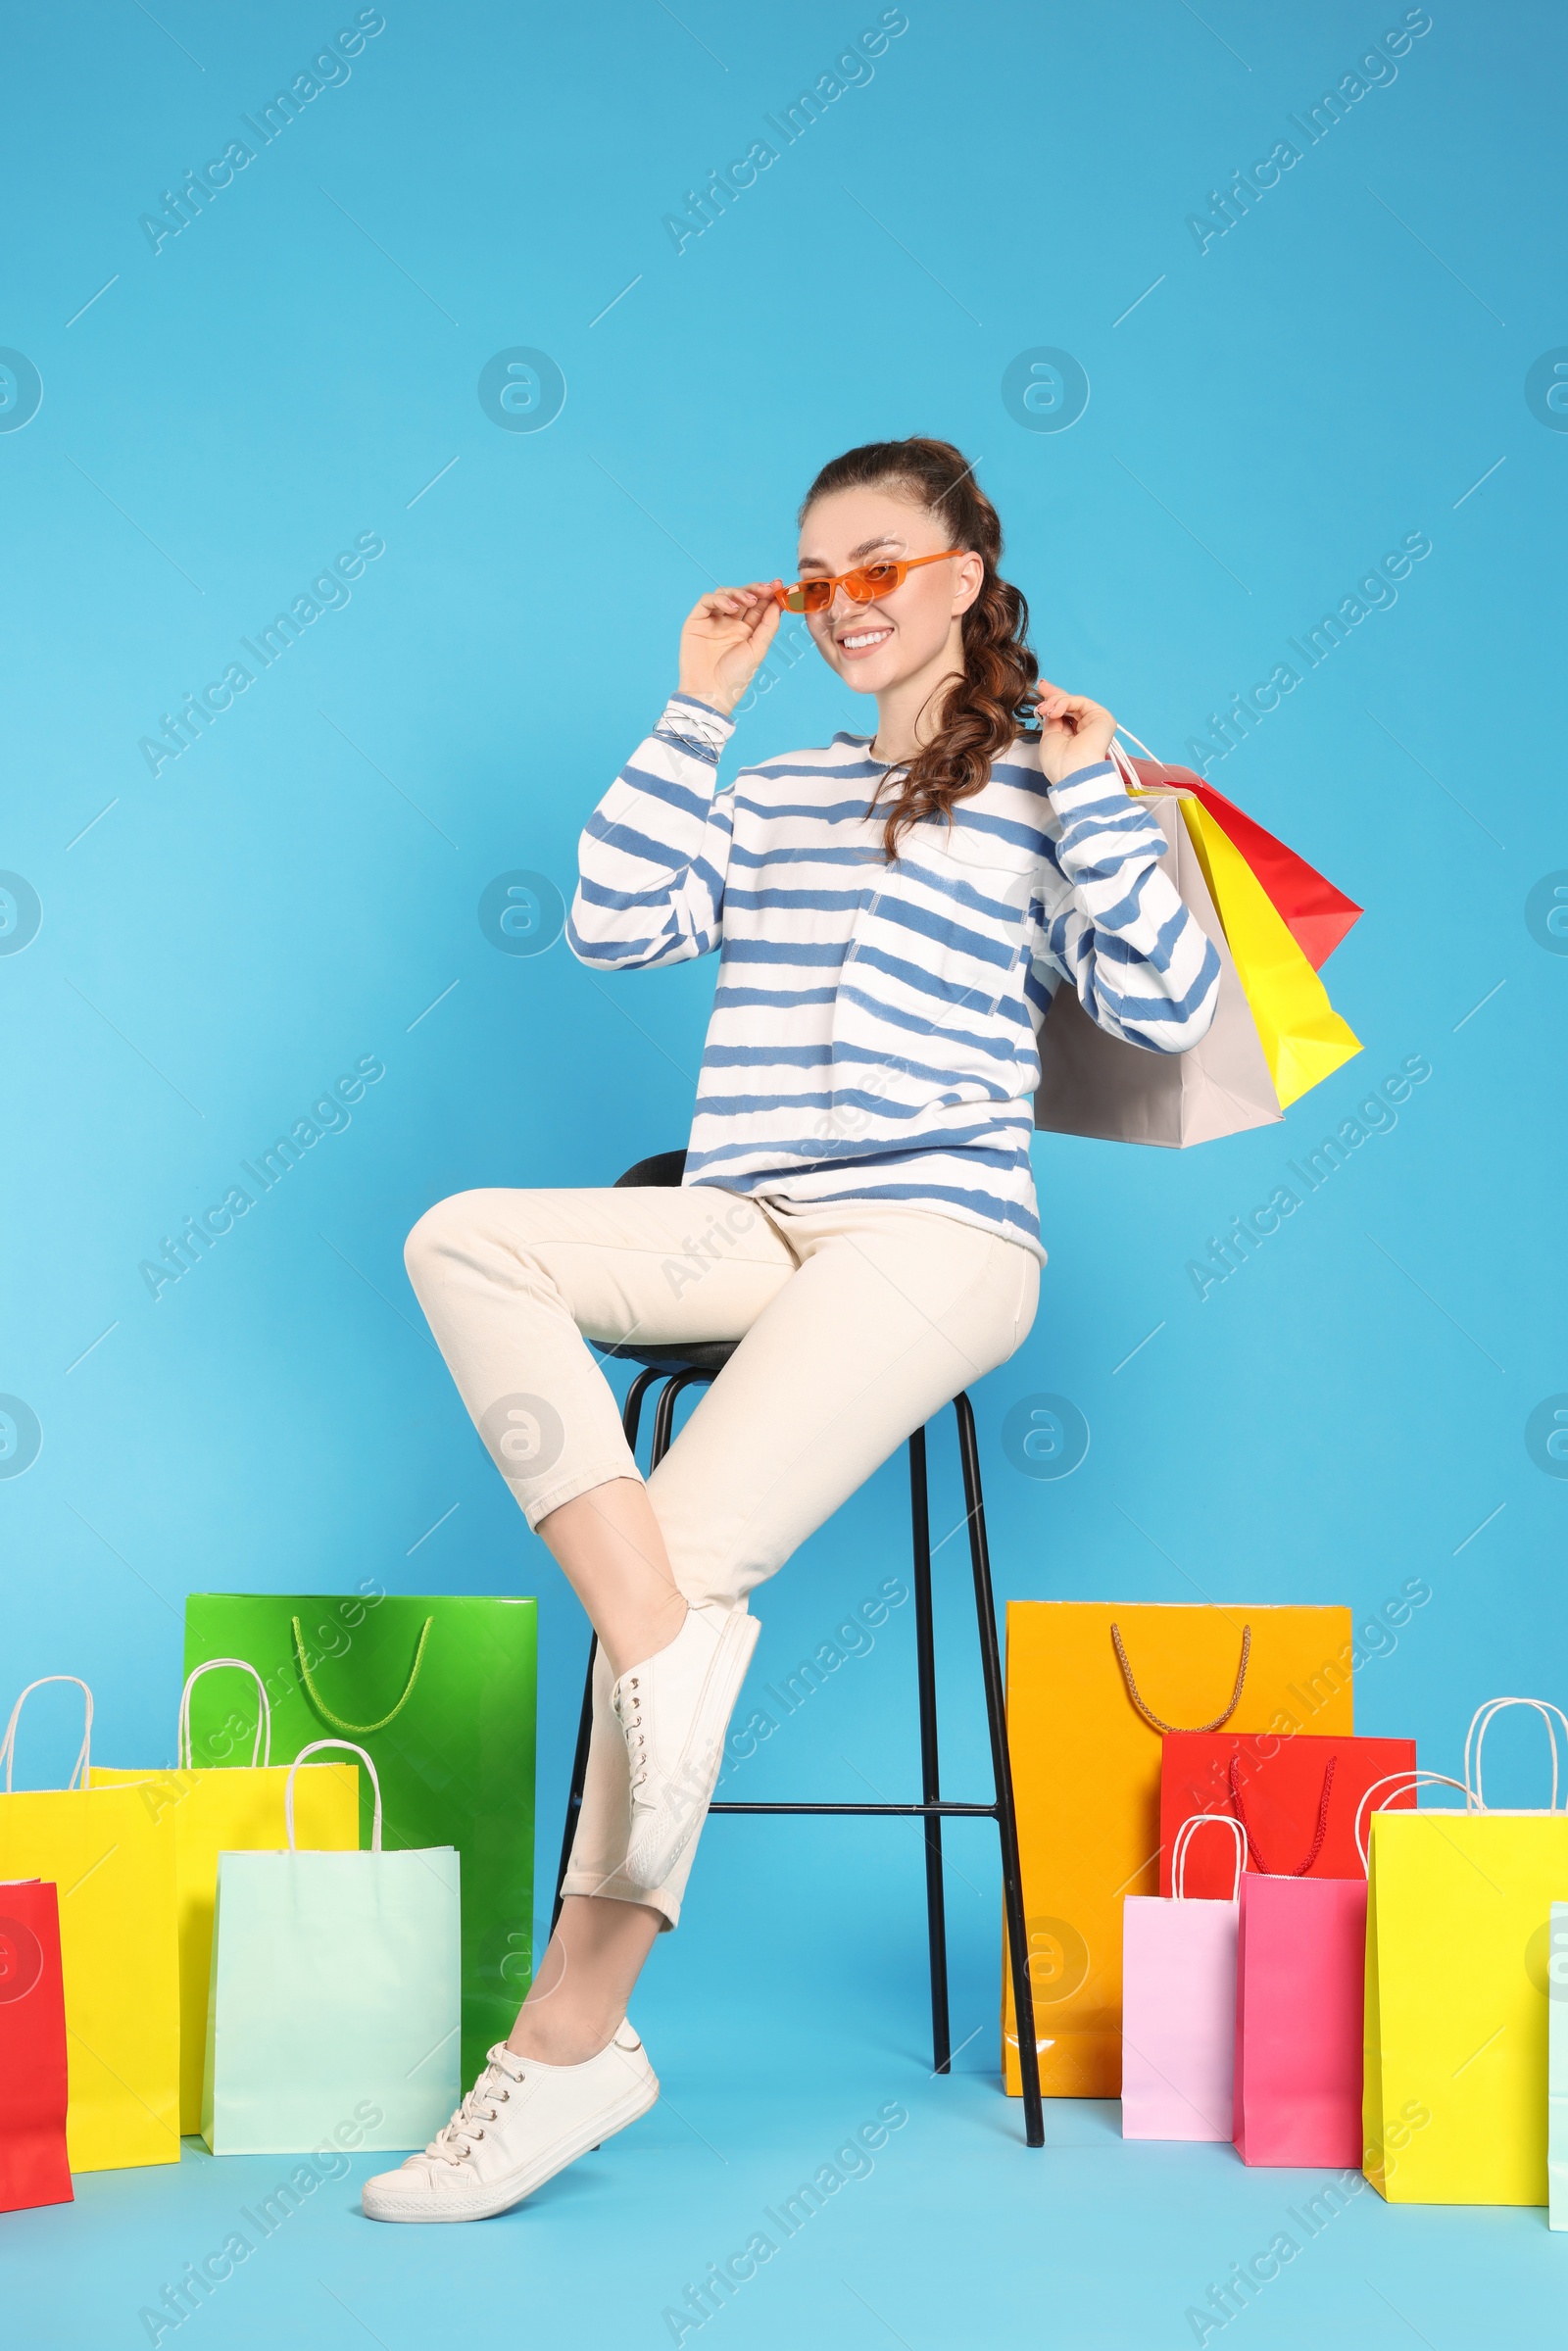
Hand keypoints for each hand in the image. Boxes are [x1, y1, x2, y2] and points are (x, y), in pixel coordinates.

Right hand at [677, 582, 783, 716]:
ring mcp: (713, 621)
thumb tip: (778, 603)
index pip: (758, 605)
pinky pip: (706, 601)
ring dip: (739, 593)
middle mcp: (730, 623)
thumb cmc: (736, 677)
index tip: (779, 586)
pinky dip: (720, 599)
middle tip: (767, 588)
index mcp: (747, 630)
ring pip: (725, 594)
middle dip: (756, 589)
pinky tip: (731, 608)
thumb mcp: (758, 649)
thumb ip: (768, 625)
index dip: (768, 594)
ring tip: (749, 600)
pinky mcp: (696, 621)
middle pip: (743, 596)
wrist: (711, 693)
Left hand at [1033, 678, 1116, 785]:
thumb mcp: (1050, 736)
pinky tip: (1054, 711)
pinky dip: (1064, 703)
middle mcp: (1087, 728)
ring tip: (1044, 710)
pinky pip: (1080, 701)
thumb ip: (1053, 719)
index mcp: (1076, 736)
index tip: (1041, 689)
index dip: (1054, 701)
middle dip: (1054, 695)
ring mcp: (1095, 721)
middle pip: (1071, 704)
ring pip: (1073, 702)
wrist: (1073, 773)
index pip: (1066, 713)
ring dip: (1055, 702)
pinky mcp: (1102, 717)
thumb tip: (1050, 705)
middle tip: (1041, 686)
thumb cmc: (1059, 763)